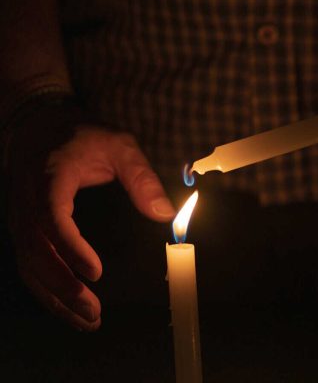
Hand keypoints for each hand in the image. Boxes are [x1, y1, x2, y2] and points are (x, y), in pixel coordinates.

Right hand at [5, 103, 174, 330]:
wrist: (36, 127)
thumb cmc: (80, 135)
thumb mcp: (118, 145)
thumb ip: (141, 177)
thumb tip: (164, 214)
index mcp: (49, 180)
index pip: (52, 219)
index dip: (71, 248)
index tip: (95, 272)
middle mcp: (27, 204)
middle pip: (37, 253)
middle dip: (64, 286)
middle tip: (94, 311)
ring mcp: (20, 220)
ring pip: (30, 267)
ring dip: (55, 298)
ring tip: (88, 320)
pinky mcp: (23, 231)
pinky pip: (30, 266)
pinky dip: (47, 291)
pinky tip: (70, 309)